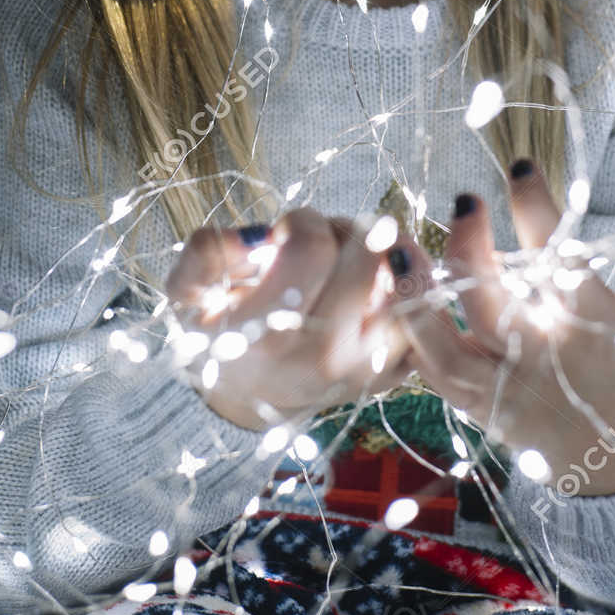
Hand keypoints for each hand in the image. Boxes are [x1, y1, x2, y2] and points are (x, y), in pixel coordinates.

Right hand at [166, 208, 416, 433]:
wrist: (249, 393)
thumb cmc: (220, 331)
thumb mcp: (188, 294)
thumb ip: (205, 254)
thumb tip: (258, 237)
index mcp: (269, 337)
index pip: (309, 248)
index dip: (298, 221)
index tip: (283, 232)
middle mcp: (325, 356)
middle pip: (367, 256)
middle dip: (344, 228)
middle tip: (323, 238)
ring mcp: (368, 367)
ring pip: (409, 281)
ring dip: (387, 249)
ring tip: (355, 252)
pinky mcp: (397, 371)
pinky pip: (426, 308)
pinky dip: (409, 280)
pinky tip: (379, 276)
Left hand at [389, 167, 614, 494]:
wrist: (613, 464)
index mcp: (595, 332)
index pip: (563, 266)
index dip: (539, 212)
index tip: (520, 167)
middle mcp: (543, 361)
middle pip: (494, 309)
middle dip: (471, 253)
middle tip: (465, 203)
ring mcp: (503, 387)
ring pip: (448, 349)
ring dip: (417, 296)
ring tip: (398, 245)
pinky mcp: (473, 404)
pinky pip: (430, 372)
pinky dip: (406, 332)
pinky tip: (390, 288)